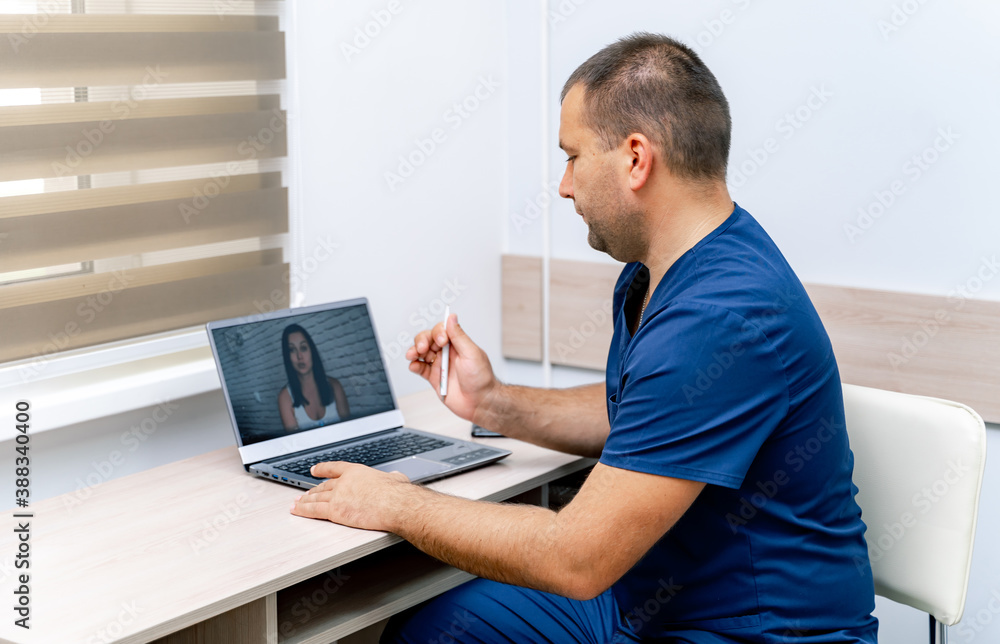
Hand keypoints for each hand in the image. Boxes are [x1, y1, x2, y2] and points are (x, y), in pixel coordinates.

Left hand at [289, 462, 411, 530]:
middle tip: (304, 493)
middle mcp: (343, 482)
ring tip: (296, 502)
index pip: (334, 468)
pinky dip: (303, 510)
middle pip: (323, 486)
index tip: (314, 470)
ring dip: (304, 500)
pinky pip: (314, 511)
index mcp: (356, 471)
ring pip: (316, 498)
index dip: (322, 469)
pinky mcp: (335, 511)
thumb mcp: (395, 478)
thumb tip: (395, 477)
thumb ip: (391, 477)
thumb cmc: (397, 493)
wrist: (394, 504)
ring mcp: (337, 496)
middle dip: (312, 490)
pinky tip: (296, 510)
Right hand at [405, 314, 499, 422]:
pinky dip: (414, 365)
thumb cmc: (481, 379)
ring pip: (421, 353)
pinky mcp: (434, 378)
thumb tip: (451, 317)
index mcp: (457, 344)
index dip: (437, 333)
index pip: (441, 330)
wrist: (480, 402)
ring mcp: (440, 365)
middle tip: (423, 348)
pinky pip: (420, 368)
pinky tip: (414, 366)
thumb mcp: (471, 353)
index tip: (441, 341)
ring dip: (414, 351)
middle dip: (422, 341)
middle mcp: (447, 352)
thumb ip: (459, 335)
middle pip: (428, 339)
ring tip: (413, 355)